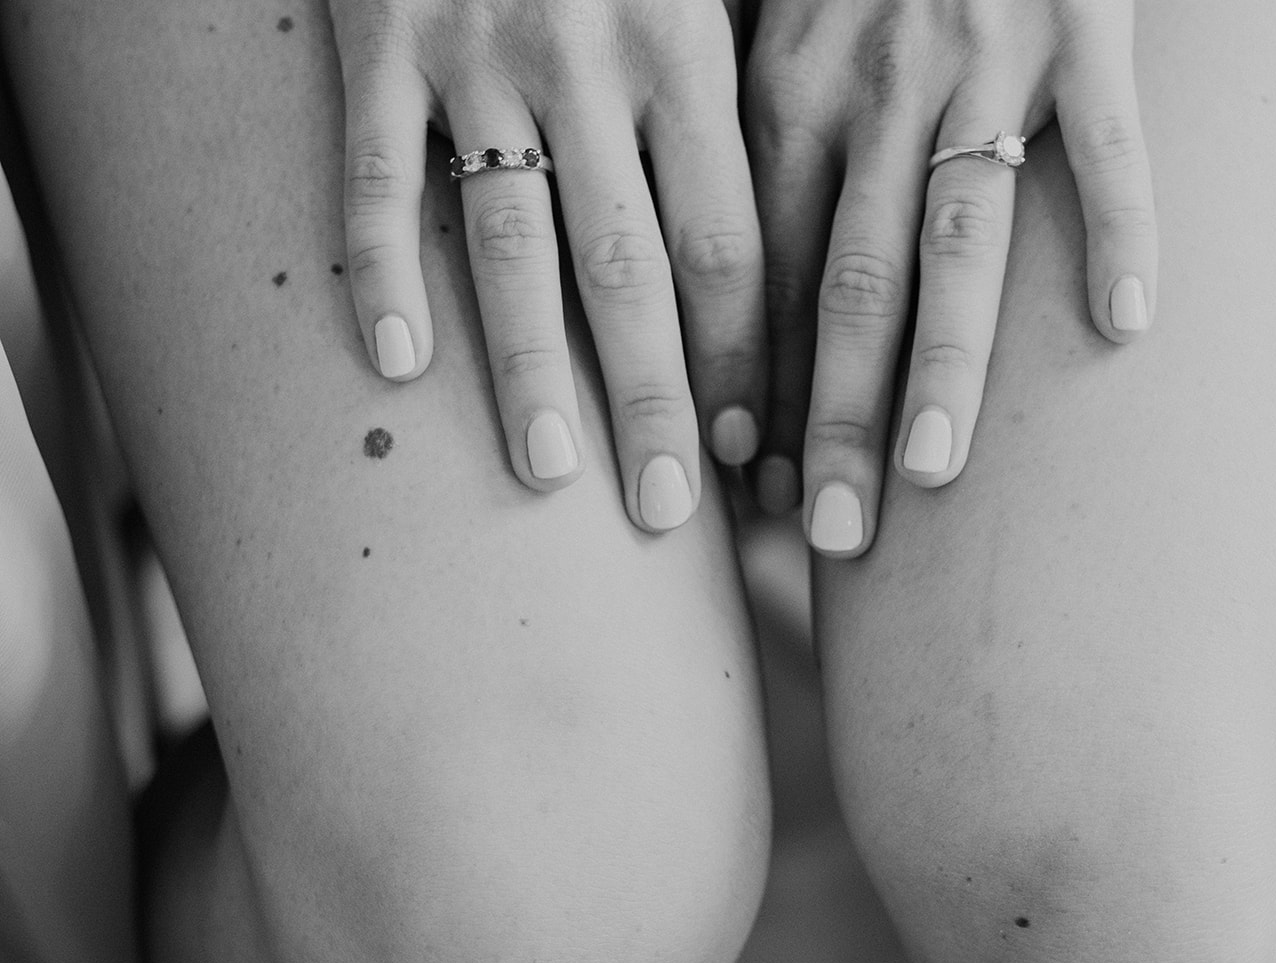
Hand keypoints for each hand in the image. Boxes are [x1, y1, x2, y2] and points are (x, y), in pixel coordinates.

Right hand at [330, 0, 765, 530]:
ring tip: (550, 473)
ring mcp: (477, 55)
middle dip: (657, 398)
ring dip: (531, 369)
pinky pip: (374, 175)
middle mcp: (589, 62)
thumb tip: (809, 244)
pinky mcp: (377, 43)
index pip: (731, 243)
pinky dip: (381, 270)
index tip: (761, 452)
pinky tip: (393, 365)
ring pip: (510, 242)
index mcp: (688, 52)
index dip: (748, 357)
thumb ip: (740, 94)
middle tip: (672, 510)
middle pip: (632, 268)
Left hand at [745, 0, 1156, 555]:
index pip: (758, 271)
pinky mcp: (1085, 27)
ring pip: (956, 238)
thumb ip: (764, 142)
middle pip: (847, 282)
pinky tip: (1128, 323)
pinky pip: (1107, 142)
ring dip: (944, 364)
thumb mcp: (784, 27)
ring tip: (934, 474)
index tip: (747, 487)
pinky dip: (1123, 228)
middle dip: (832, 416)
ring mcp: (982, 60)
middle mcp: (872, 89)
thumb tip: (727, 288)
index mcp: (785, 94)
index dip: (755, 384)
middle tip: (828, 531)